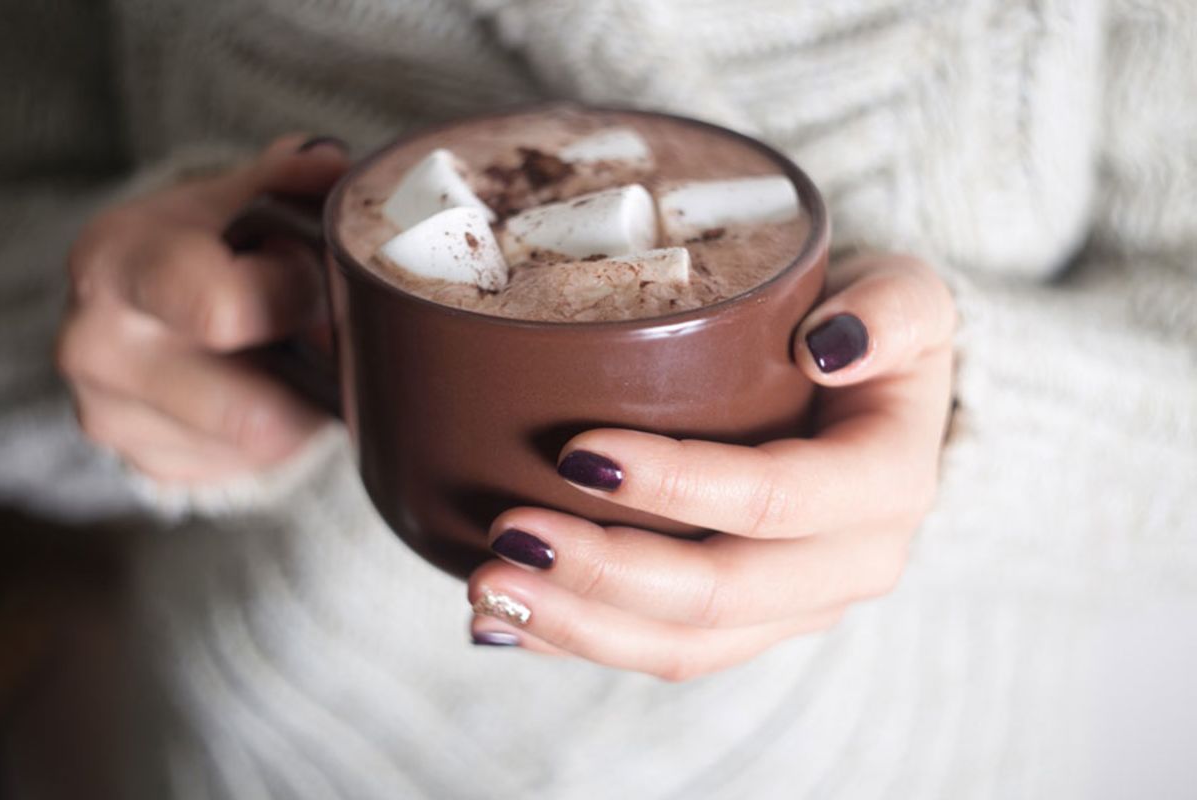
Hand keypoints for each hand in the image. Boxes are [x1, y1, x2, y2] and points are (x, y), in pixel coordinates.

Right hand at [56, 135, 349, 482]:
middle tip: (327, 337)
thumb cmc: (201, 244)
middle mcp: (96, 345)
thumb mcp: (236, 197)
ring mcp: (112, 414)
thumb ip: (290, 180)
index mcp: (117, 262)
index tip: (317, 278)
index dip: (297, 297)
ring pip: (260, 445)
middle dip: (313, 374)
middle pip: (251, 409)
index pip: (226, 310)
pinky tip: (265, 388)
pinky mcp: (145, 461)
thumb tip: (333, 171)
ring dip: (301, 407)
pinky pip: (244, 467)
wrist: (141, 300)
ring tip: (296, 358)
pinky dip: (275, 434)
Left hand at [467, 253, 955, 679]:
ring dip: (578, 626)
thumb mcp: (910, 297)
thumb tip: (829, 349)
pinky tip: (504, 627)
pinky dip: (580, 643)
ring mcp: (796, 607)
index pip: (774, 499)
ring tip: (486, 591)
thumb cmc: (874, 335)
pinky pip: (664, 652)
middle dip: (604, 573)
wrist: (878, 399)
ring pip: (683, 646)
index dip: (677, 484)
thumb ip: (891, 311)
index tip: (577, 450)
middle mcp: (849, 566)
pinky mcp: (749, 625)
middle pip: (718, 596)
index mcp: (884, 486)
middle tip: (507, 536)